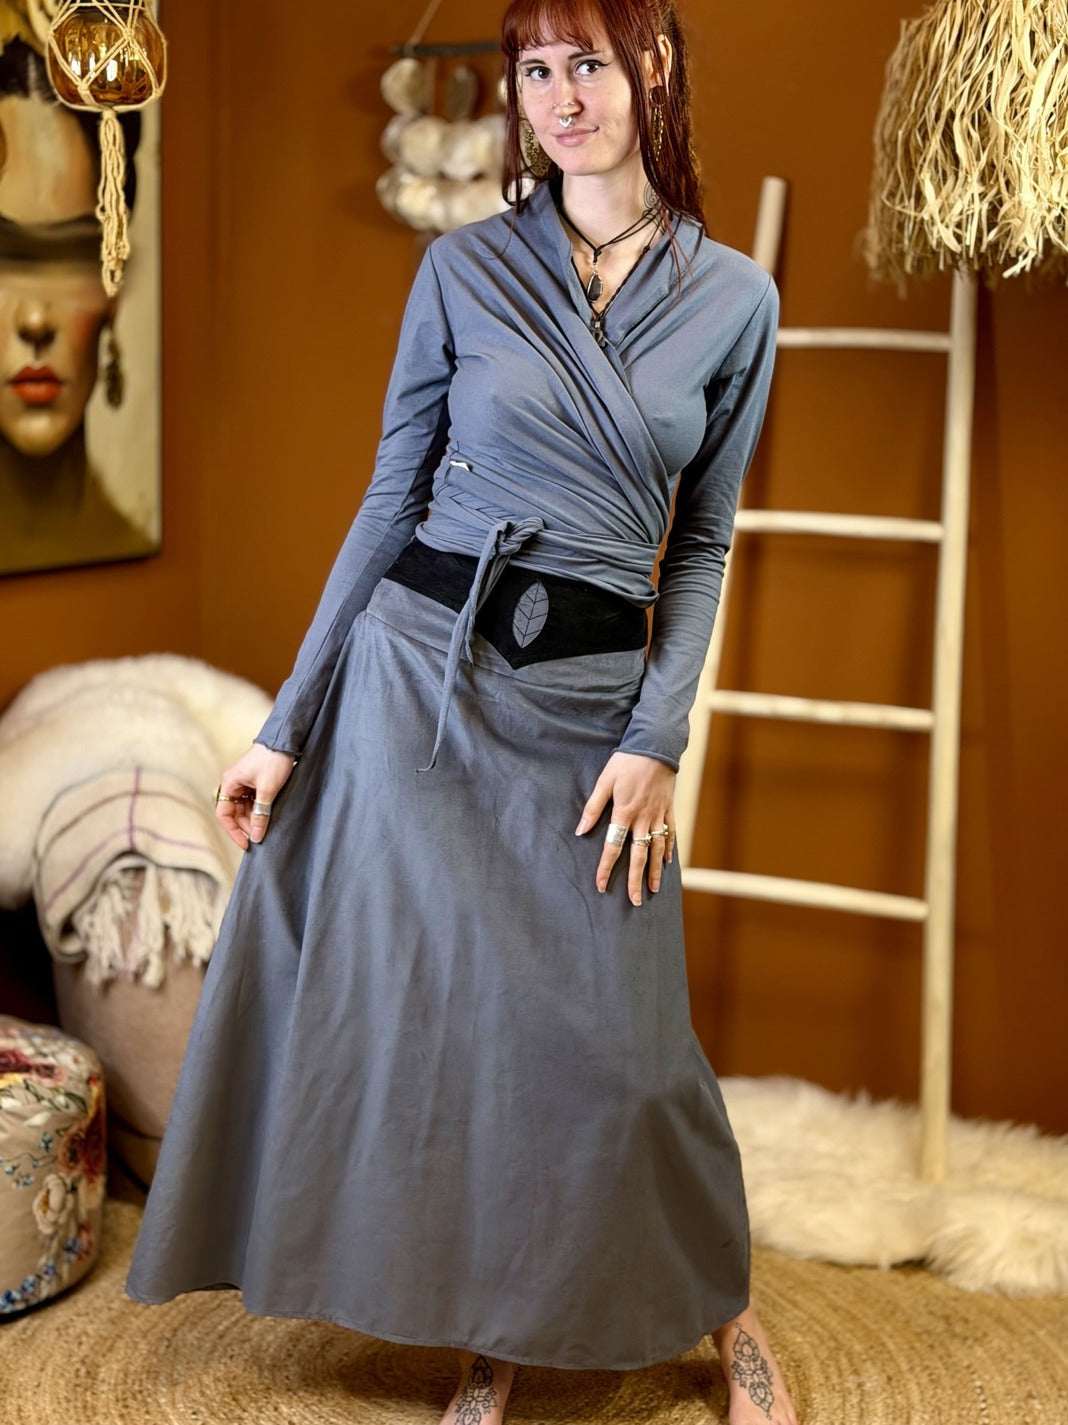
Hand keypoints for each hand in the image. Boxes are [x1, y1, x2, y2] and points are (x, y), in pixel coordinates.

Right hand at [215, 743, 295, 849]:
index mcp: (229, 784)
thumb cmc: (273, 761)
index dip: (233, 831)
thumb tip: (256, 836)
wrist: (285, 740)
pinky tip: (269, 817)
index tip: (246, 844)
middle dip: (246, 826)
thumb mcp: (267, 790)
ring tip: (267, 828)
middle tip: (261, 837)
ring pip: (245, 808)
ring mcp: (244, 783)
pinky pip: (253, 801)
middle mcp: (233, 784)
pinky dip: (260, 810)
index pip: (224, 814)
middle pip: (234, 813)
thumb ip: (261, 814)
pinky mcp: (255, 782)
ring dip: (254, 819)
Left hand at [575, 751, 676, 905]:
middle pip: (638, 855)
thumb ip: (593, 807)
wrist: (656, 745)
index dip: (606, 867)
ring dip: (654, 871)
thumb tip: (581, 830)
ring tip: (651, 890)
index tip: (601, 885)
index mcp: (625, 812)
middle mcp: (644, 818)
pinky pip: (670, 833)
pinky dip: (669, 849)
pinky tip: (667, 862)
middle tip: (634, 901)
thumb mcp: (605, 780)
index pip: (613, 846)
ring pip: (657, 849)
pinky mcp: (669, 809)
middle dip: (635, 880)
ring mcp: (659, 815)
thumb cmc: (627, 761)